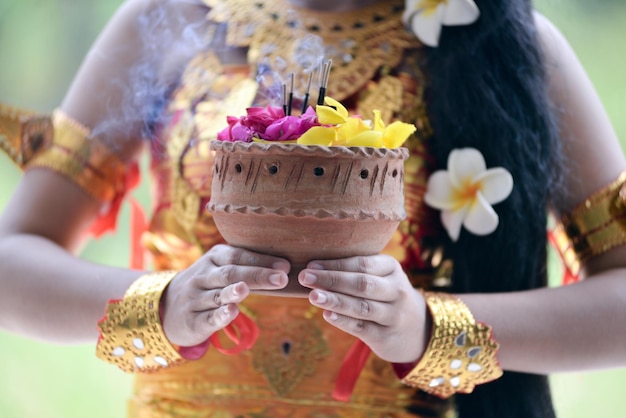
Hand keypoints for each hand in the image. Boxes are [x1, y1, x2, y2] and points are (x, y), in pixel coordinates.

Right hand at [161, 244, 288, 346]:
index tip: (285, 266)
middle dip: (257, 275)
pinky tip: (232, 312)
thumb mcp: (220, 269)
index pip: (238, 256)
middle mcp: (202, 276)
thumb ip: (246, 266)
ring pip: (217, 295)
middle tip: (280, 278)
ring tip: (247, 289)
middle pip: (231, 274)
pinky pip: (208, 317)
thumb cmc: (207, 284)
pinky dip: (220, 315)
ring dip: (233, 292)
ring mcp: (195, 299)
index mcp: (214, 258)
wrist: (166, 307)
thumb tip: (285, 266)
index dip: (261, 260)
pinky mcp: (192, 321)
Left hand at [298, 255, 429, 362]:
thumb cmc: (386, 295)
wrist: (416, 329)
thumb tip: (315, 266)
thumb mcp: (381, 277)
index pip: (362, 264)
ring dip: (336, 300)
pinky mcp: (386, 336)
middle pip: (362, 284)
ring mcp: (393, 315)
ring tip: (313, 296)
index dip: (336, 264)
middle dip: (331, 280)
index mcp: (392, 268)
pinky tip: (327, 315)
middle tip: (305, 277)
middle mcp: (396, 290)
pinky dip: (344, 321)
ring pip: (362, 306)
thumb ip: (355, 270)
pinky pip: (363, 327)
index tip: (311, 264)